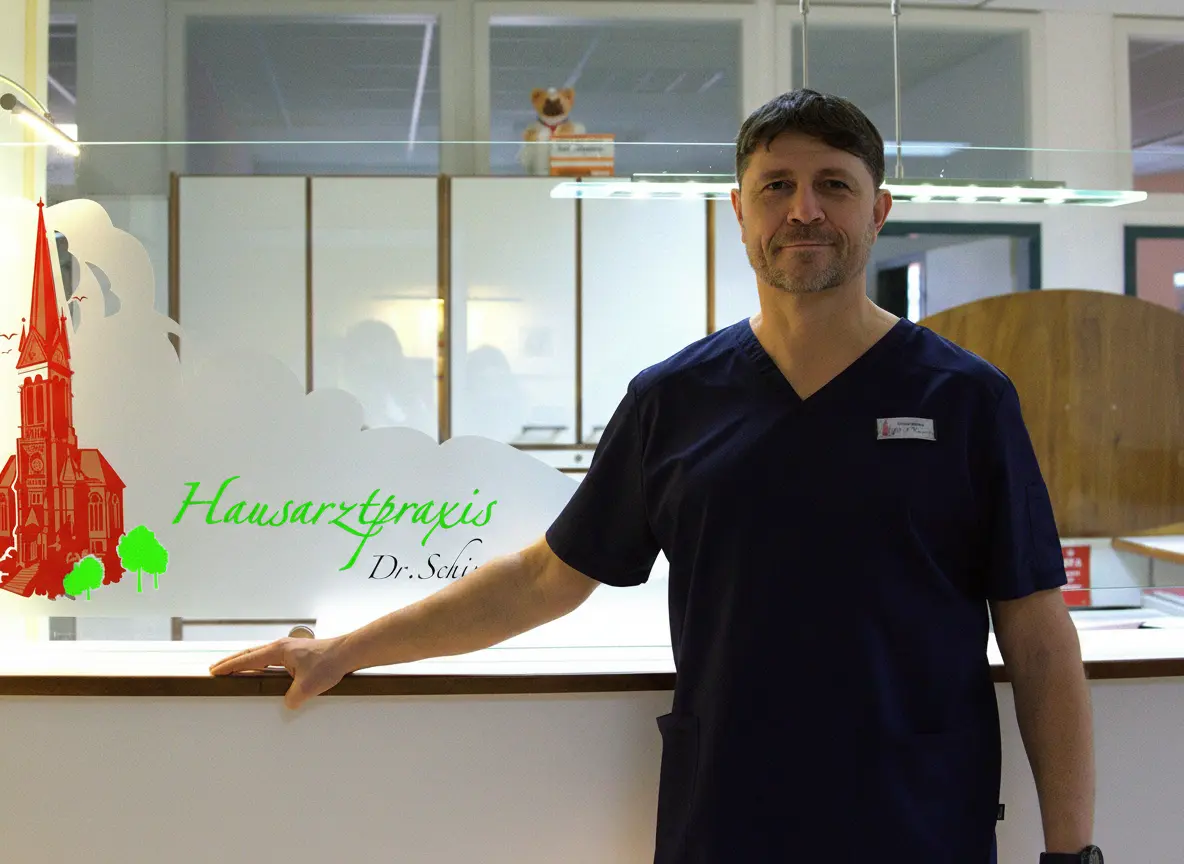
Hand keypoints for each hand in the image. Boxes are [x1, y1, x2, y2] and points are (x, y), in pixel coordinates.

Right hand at [209, 636, 348, 709]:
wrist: (347, 653)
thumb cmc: (328, 664)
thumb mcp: (307, 687)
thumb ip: (292, 698)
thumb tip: (286, 704)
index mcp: (278, 651)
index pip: (248, 659)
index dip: (230, 666)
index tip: (215, 671)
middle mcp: (281, 646)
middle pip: (250, 654)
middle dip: (232, 661)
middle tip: (216, 668)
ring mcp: (289, 648)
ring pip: (260, 655)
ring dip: (246, 661)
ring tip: (233, 669)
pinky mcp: (296, 653)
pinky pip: (271, 658)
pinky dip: (260, 663)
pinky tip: (260, 670)